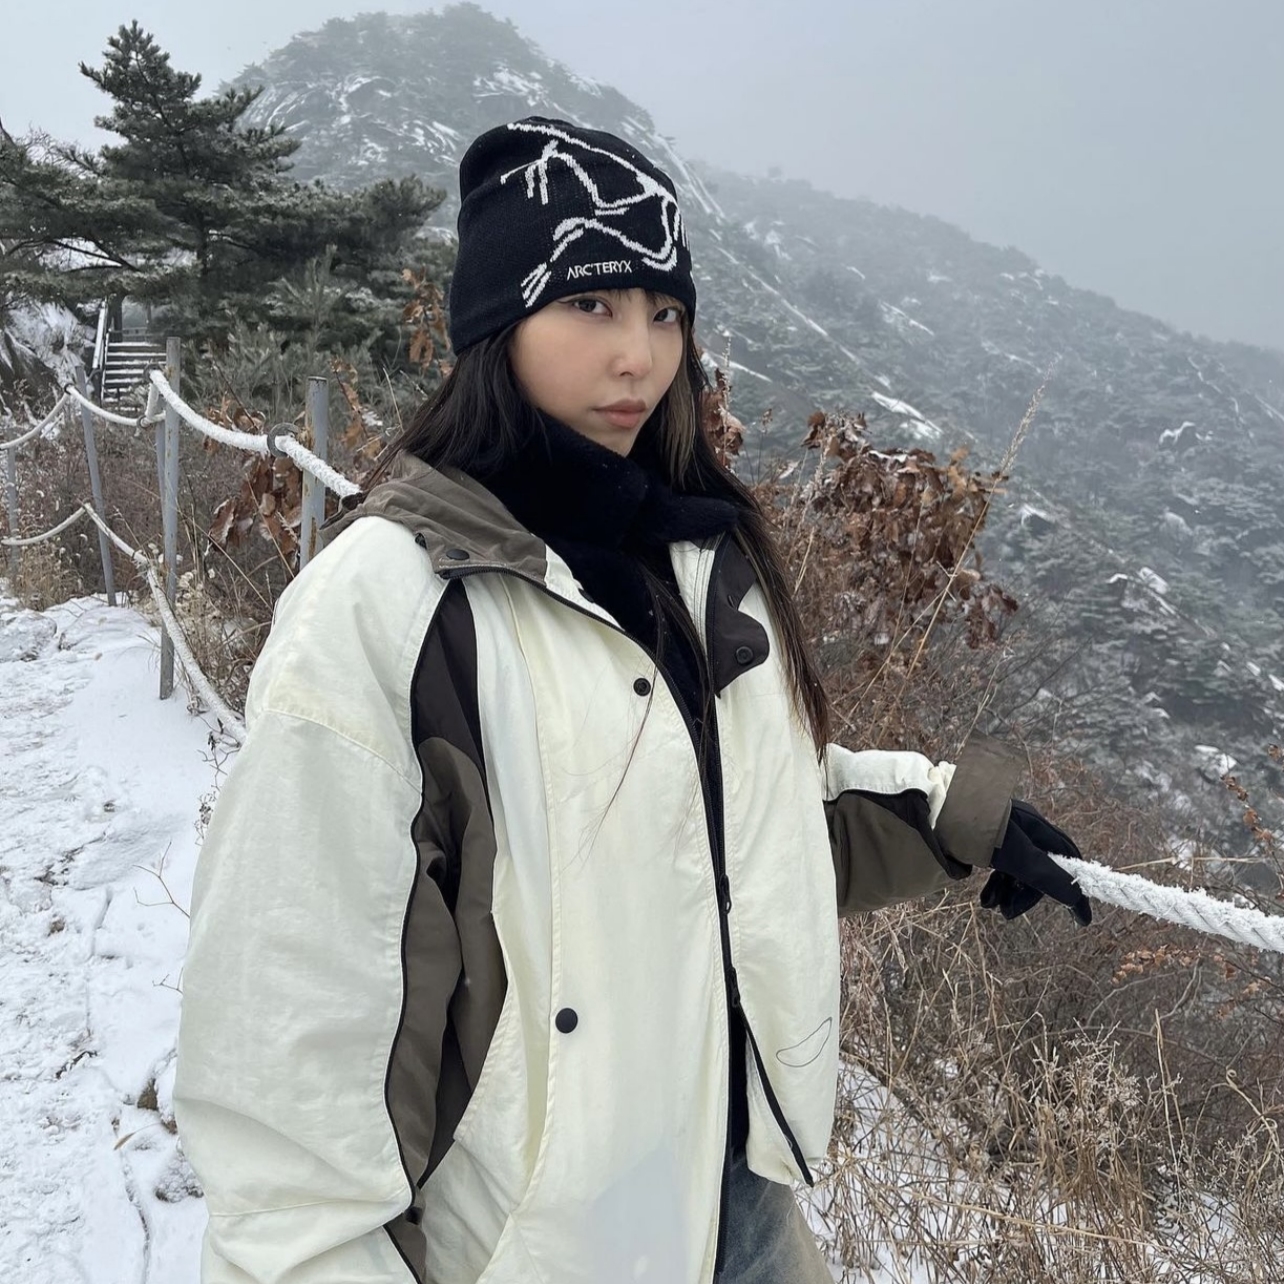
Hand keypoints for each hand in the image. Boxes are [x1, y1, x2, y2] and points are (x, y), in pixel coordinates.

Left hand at [979, 799, 1091, 925]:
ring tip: (991, 907)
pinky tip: (985, 899)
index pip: (1067, 858)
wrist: (931, 811)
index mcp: (1036, 827)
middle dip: (1027, 894)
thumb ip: (1045, 876)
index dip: (1073, 887)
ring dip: (1009, 892)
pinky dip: (995, 885)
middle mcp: (1023, 828)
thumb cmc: (976, 828)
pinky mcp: (982, 840)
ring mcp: (1002, 834)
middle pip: (1040, 868)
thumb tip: (1077, 898)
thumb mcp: (1014, 855)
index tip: (1081, 918)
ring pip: (1017, 871)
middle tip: (1008, 913)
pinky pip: (999, 867)